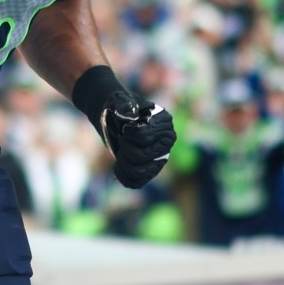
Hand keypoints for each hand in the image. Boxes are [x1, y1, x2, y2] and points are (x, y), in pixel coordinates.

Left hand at [72, 65, 174, 188]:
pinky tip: (119, 164)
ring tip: (121, 152)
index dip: (128, 134)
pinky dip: (122, 174)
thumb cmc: (121, 109)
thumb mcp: (122, 102)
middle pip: (140, 156)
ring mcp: (158, 161)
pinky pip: (135, 182)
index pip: (143, 137)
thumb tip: (130, 112)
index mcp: (164, 126)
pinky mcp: (149, 172)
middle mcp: (166, 145)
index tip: (126, 128)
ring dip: (123, 162)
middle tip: (122, 139)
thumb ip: (125, 105)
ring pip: (137, 172)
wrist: (117, 120)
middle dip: (125, 147)